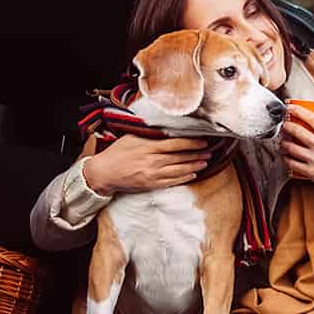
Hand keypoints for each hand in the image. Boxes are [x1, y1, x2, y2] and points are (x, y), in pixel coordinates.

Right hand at [82, 134, 211, 194]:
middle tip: (210, 151)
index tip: (203, 141)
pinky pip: (172, 182)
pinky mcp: (151, 185)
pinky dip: (184, 178)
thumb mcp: (131, 138)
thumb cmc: (117, 153)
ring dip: (194, 166)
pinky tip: (193, 174)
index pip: (175, 144)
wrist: (104, 173)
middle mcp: (151, 161)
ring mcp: (152, 174)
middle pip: (180, 157)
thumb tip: (166, 128)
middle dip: (197, 154)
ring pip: (179, 170)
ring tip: (205, 162)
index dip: (192, 143)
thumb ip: (148, 134)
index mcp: (147, 147)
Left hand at [279, 104, 313, 205]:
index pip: (311, 118)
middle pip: (297, 131)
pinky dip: (286, 159)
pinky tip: (285, 156)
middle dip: (286, 125)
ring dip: (283, 142)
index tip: (291, 106)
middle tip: (284, 124)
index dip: (298, 110)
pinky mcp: (311, 172)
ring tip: (282, 141)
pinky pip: (292, 164)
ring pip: (291, 147)